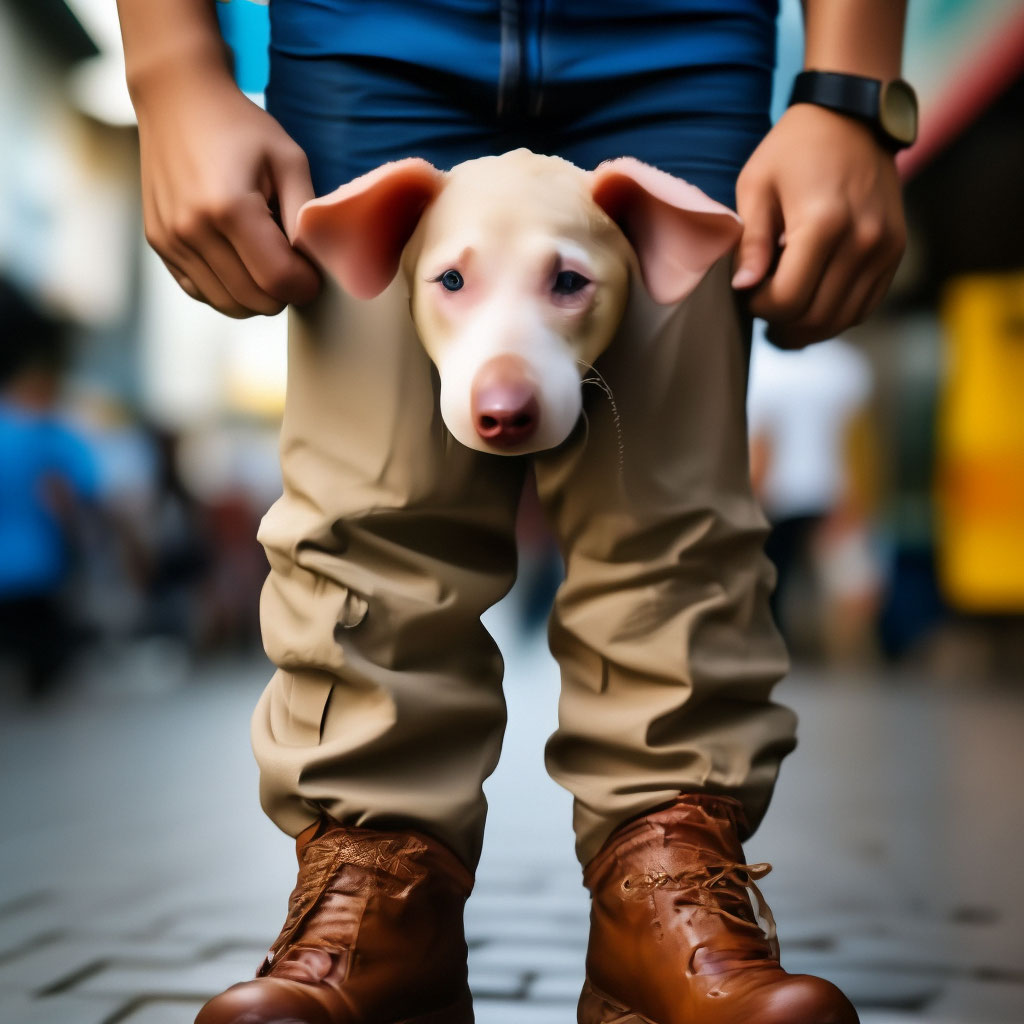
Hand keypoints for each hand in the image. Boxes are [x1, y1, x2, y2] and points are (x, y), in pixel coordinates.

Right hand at [133, 68, 320, 317]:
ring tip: (264, 256)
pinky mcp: (159, 245)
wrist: (177, 100)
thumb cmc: (240, 128)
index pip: (279, 281)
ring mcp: (170, 241)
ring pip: (230, 305)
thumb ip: (306, 218)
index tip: (311, 267)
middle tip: (291, 261)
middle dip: (284, 291)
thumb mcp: (289, 161)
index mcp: (230, 209)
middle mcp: (192, 230)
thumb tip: (317, 266)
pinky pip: (204, 293)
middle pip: (256, 301)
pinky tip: (238, 258)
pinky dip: (228, 288)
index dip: (306, 284)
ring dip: (257, 294)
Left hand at [731, 103, 905, 347]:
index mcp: (823, 223)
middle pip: (816, 317)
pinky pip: (864, 307)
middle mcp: (863, 240)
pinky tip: (811, 304)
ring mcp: (885, 249)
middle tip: (761, 307)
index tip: (746, 292)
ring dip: (807, 328)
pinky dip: (834, 316)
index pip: (788, 299)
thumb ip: (751, 241)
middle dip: (780, 324)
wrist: (853, 116)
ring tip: (782, 312)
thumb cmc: (794, 149)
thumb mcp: (757, 186)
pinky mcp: (895, 252)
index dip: (759, 307)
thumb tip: (742, 287)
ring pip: (842, 320)